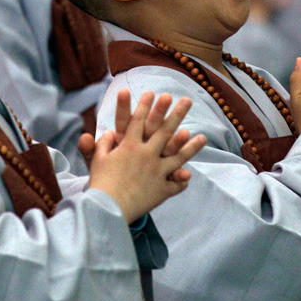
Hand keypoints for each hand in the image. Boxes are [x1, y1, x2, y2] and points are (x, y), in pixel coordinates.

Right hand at [87, 91, 206, 222]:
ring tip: (204, 137)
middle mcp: (146, 154)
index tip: (152, 92)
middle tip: (187, 100)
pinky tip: (189, 175)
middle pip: (164, 131)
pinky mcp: (161, 189)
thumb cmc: (100, 183)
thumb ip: (102, 144)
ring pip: (178, 156)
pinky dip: (182, 180)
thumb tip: (107, 132)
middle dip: (176, 113)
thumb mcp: (97, 160)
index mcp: (129, 146)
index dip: (144, 106)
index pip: (138, 121)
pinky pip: (175, 184)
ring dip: (192, 146)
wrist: (107, 209)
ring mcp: (157, 171)